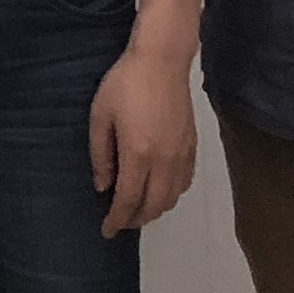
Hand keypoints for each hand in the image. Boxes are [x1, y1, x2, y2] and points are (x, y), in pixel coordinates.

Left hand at [90, 39, 200, 235]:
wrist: (162, 61)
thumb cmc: (125, 84)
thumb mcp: (101, 116)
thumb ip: (101, 155)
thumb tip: (103, 186)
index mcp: (139, 154)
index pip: (129, 200)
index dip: (117, 220)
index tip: (107, 231)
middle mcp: (164, 161)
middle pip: (154, 206)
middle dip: (136, 220)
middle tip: (120, 223)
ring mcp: (182, 155)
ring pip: (172, 198)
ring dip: (155, 210)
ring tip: (137, 210)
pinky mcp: (192, 147)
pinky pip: (184, 183)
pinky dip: (171, 195)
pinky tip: (159, 190)